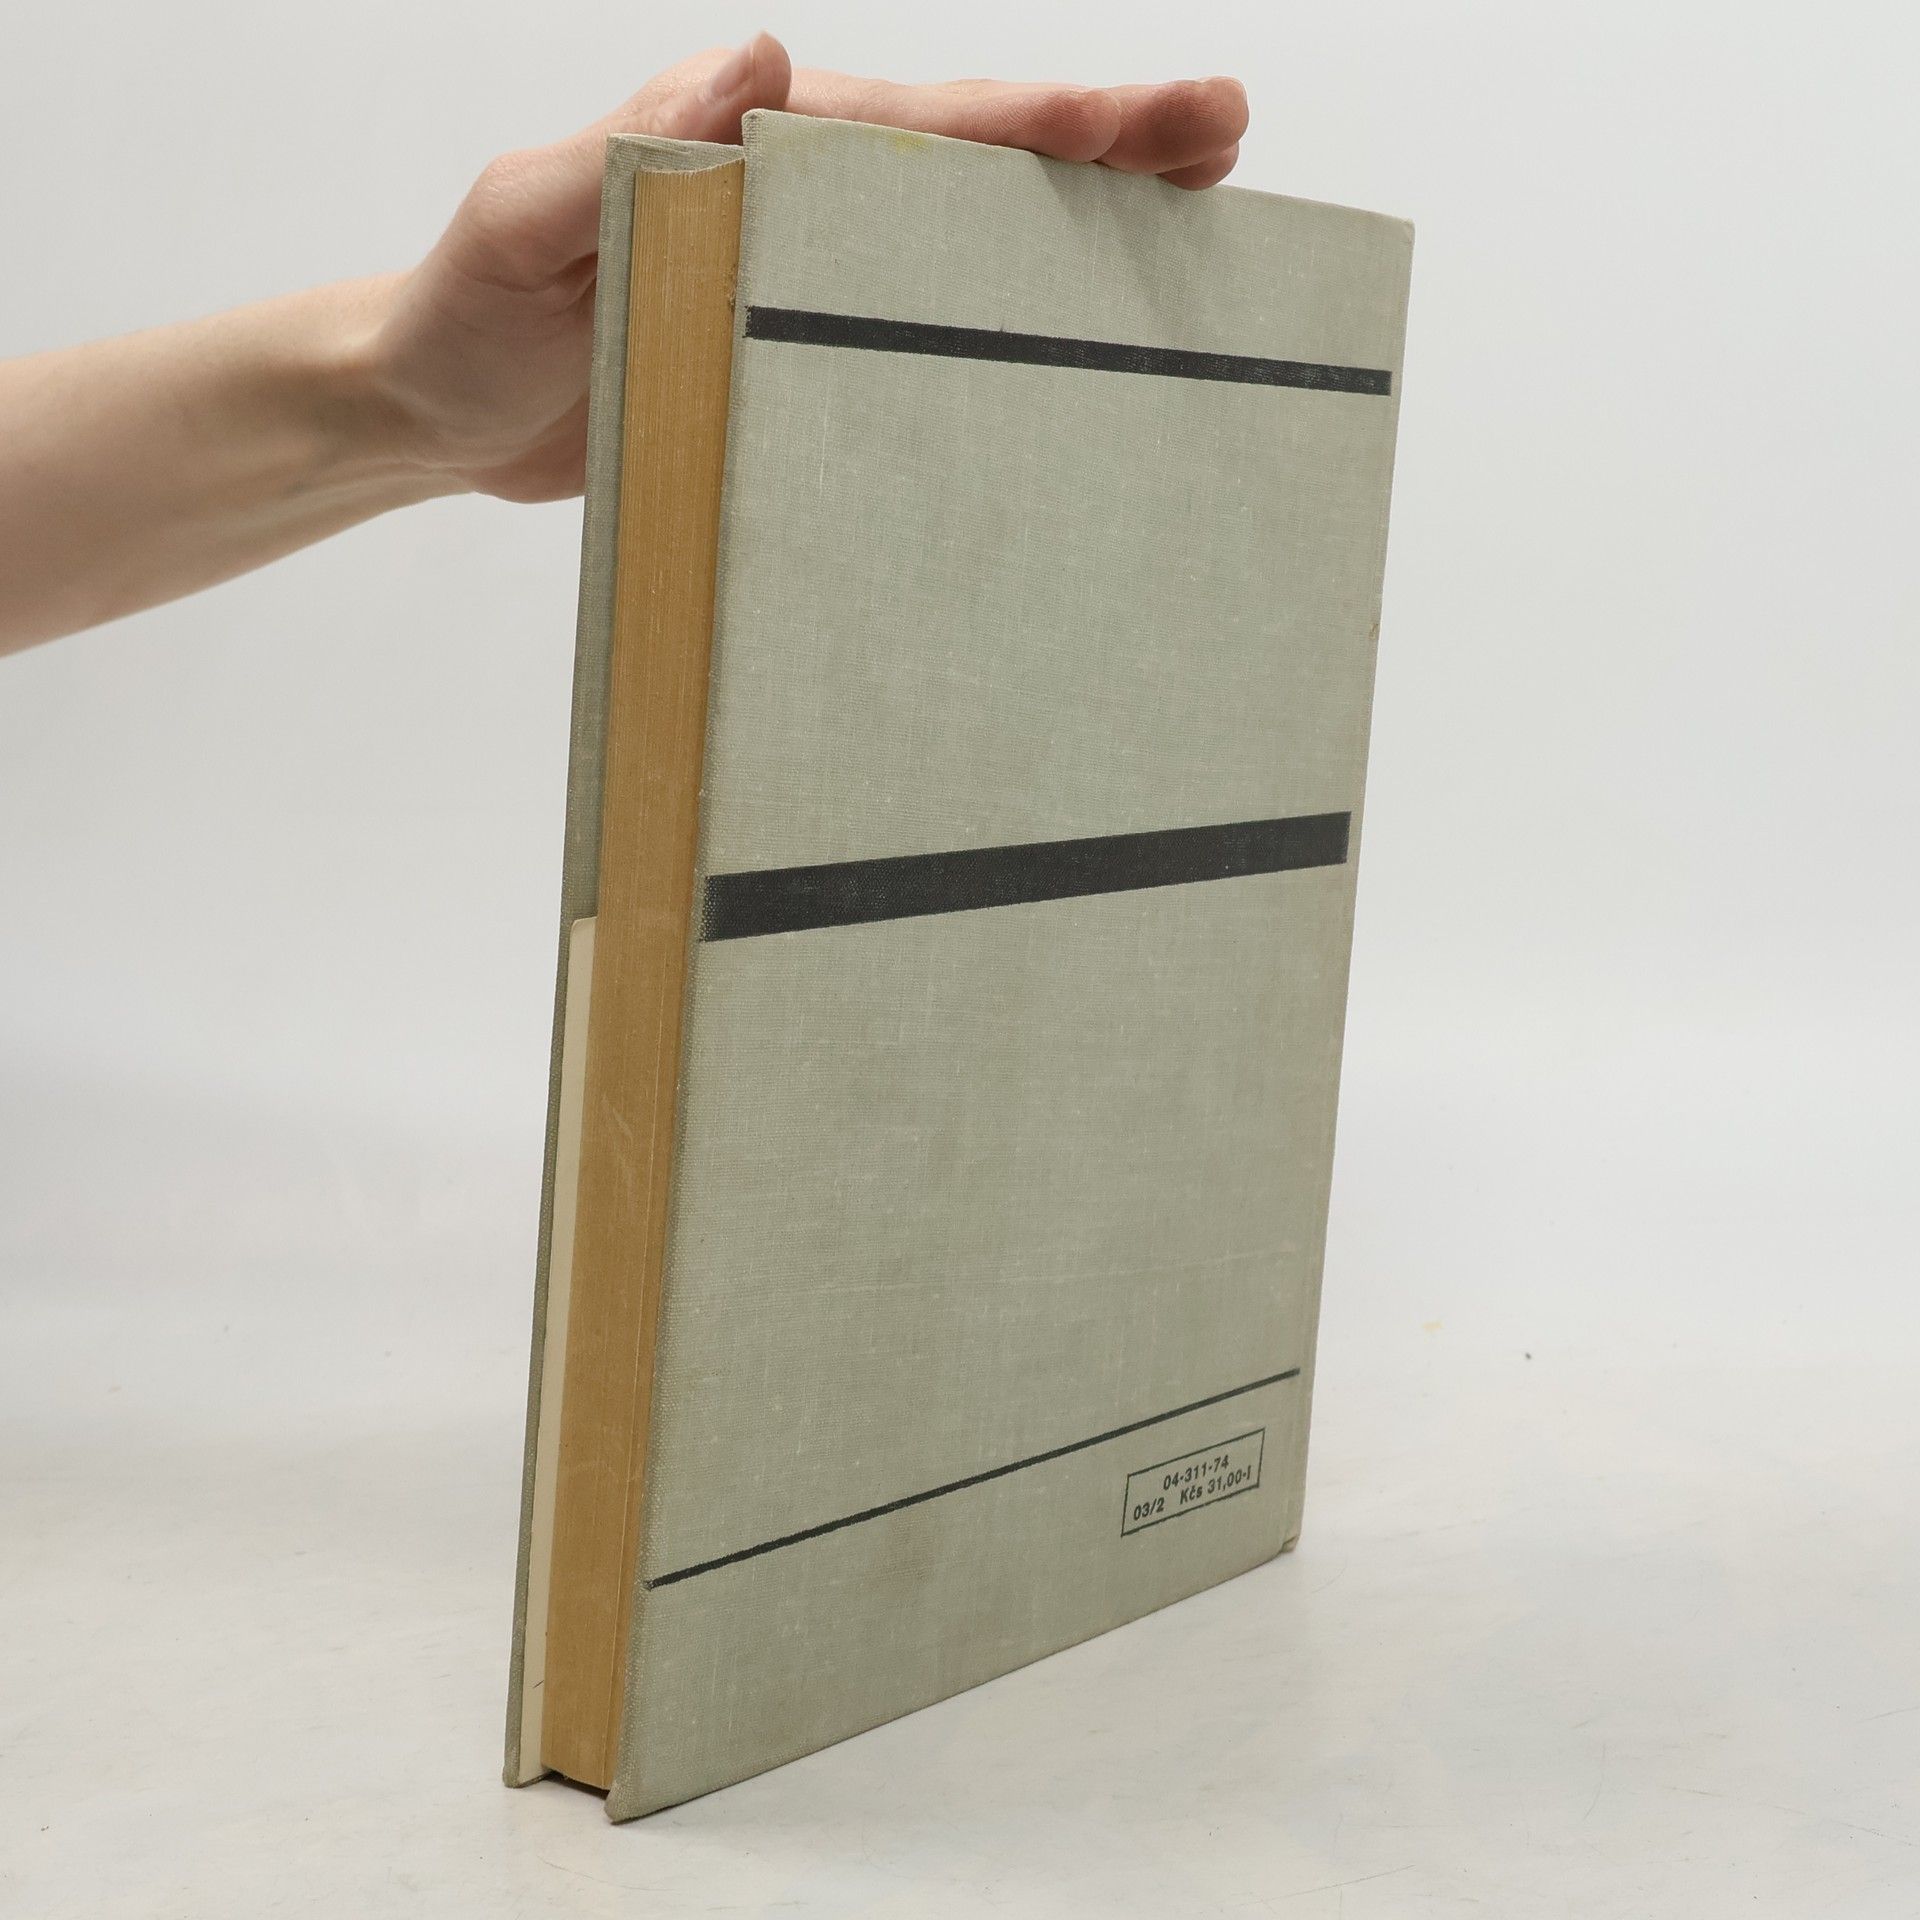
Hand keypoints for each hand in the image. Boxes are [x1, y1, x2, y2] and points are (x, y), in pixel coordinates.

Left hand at [371, 35, 1249, 502]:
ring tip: (1197, 211)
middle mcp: (794, 197)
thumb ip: (625, 149)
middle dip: (1101, 145)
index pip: (911, 124)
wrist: (435, 408)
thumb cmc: (467, 314)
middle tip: (1224, 136)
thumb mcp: (524, 220)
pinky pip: (916, 327)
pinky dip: (1001, 317)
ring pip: (965, 234)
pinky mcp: (795, 347)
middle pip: (971, 159)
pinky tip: (1070, 331)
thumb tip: (755, 66)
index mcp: (748, 148)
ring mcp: (803, 274)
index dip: (1035, 121)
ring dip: (1077, 219)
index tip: (1149, 120)